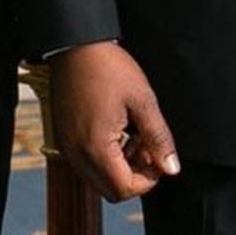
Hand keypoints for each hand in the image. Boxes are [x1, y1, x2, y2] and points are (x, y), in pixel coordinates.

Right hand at [45, 43, 180, 201]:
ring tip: (134, 135)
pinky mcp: (64, 137)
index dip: (148, 181)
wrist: (74, 44)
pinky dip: (105, 157)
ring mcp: (67, 146)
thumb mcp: (143, 100)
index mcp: (96, 146)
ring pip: (98, 179)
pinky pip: (86, 163)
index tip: (159, 158)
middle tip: (148, 147)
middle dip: (135, 176)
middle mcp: (76, 152)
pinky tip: (117, 130)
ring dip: (120, 167)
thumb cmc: (107, 66)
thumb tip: (171, 168)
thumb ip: (159, 138)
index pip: (124, 189)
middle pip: (110, 191)